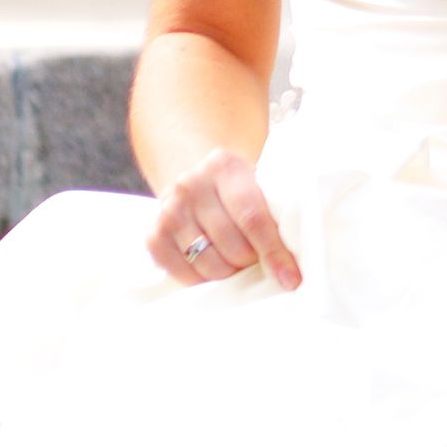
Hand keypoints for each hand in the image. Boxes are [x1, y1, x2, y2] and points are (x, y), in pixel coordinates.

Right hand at [148, 146, 299, 288]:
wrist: (194, 176)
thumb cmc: (237, 188)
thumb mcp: (256, 183)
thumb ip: (274, 211)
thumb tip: (293, 264)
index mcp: (224, 166)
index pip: (253, 217)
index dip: (274, 252)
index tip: (291, 279)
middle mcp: (191, 185)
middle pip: (231, 245)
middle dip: (251, 263)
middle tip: (257, 260)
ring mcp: (168, 210)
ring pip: (208, 263)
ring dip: (228, 273)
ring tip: (236, 263)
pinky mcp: (153, 235)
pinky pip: (182, 274)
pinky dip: (202, 280)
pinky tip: (213, 268)